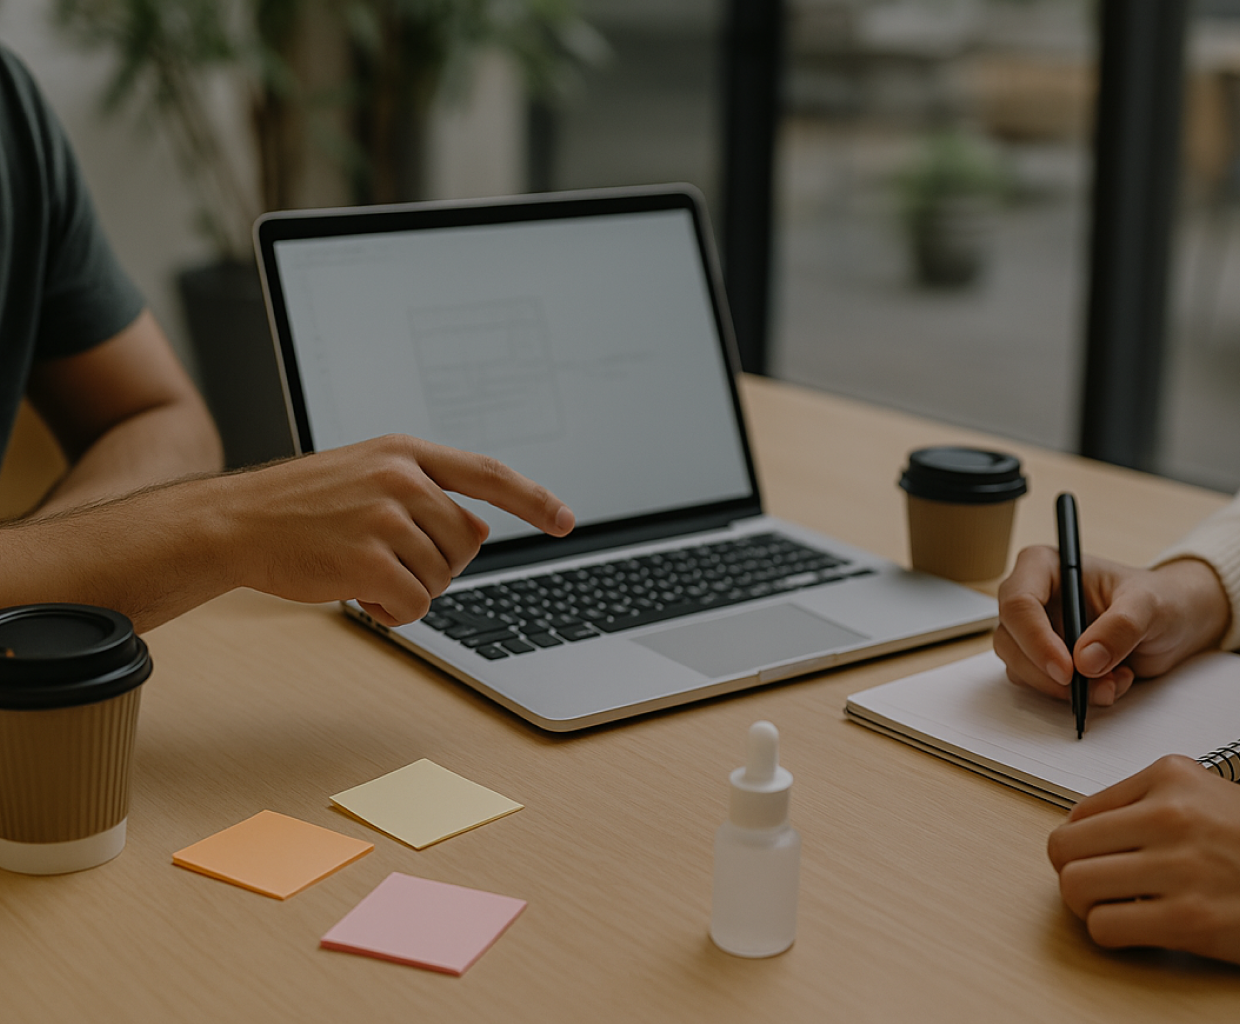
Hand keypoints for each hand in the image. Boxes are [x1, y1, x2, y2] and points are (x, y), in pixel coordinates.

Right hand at [222, 434, 573, 626]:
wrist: (235, 521)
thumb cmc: (300, 506)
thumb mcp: (365, 474)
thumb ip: (422, 491)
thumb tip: (478, 529)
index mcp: (405, 452)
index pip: (487, 473)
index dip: (532, 499)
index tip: (564, 519)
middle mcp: (402, 477)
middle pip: (468, 540)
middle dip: (437, 562)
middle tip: (386, 558)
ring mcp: (386, 516)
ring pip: (444, 576)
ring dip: (411, 588)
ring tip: (363, 571)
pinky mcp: (370, 557)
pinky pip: (418, 603)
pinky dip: (395, 611)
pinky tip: (360, 595)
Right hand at [994, 546, 1228, 705]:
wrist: (1174, 622)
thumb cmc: (1161, 599)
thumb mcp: (1149, 605)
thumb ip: (1120, 627)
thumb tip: (1086, 662)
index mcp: (1045, 567)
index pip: (1018, 603)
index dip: (1035, 639)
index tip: (1067, 669)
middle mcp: (1032, 596)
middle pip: (1010, 640)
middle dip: (1048, 672)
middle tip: (1090, 687)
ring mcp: (1034, 629)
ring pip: (1019, 667)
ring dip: (1062, 688)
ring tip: (1113, 682)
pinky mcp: (1043, 657)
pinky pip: (1039, 684)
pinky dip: (1072, 695)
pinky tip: (1109, 683)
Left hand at [1048, 755, 1239, 963]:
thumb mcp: (1200, 792)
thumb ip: (1137, 800)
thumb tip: (1075, 828)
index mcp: (1169, 778)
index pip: (1078, 811)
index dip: (1081, 840)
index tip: (1096, 854)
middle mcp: (1171, 816)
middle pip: (1064, 848)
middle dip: (1072, 870)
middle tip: (1094, 882)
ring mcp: (1181, 868)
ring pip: (1075, 887)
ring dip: (1086, 903)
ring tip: (1111, 903)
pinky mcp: (1190, 920)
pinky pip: (1105, 926)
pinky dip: (1110, 931)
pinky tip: (1135, 925)